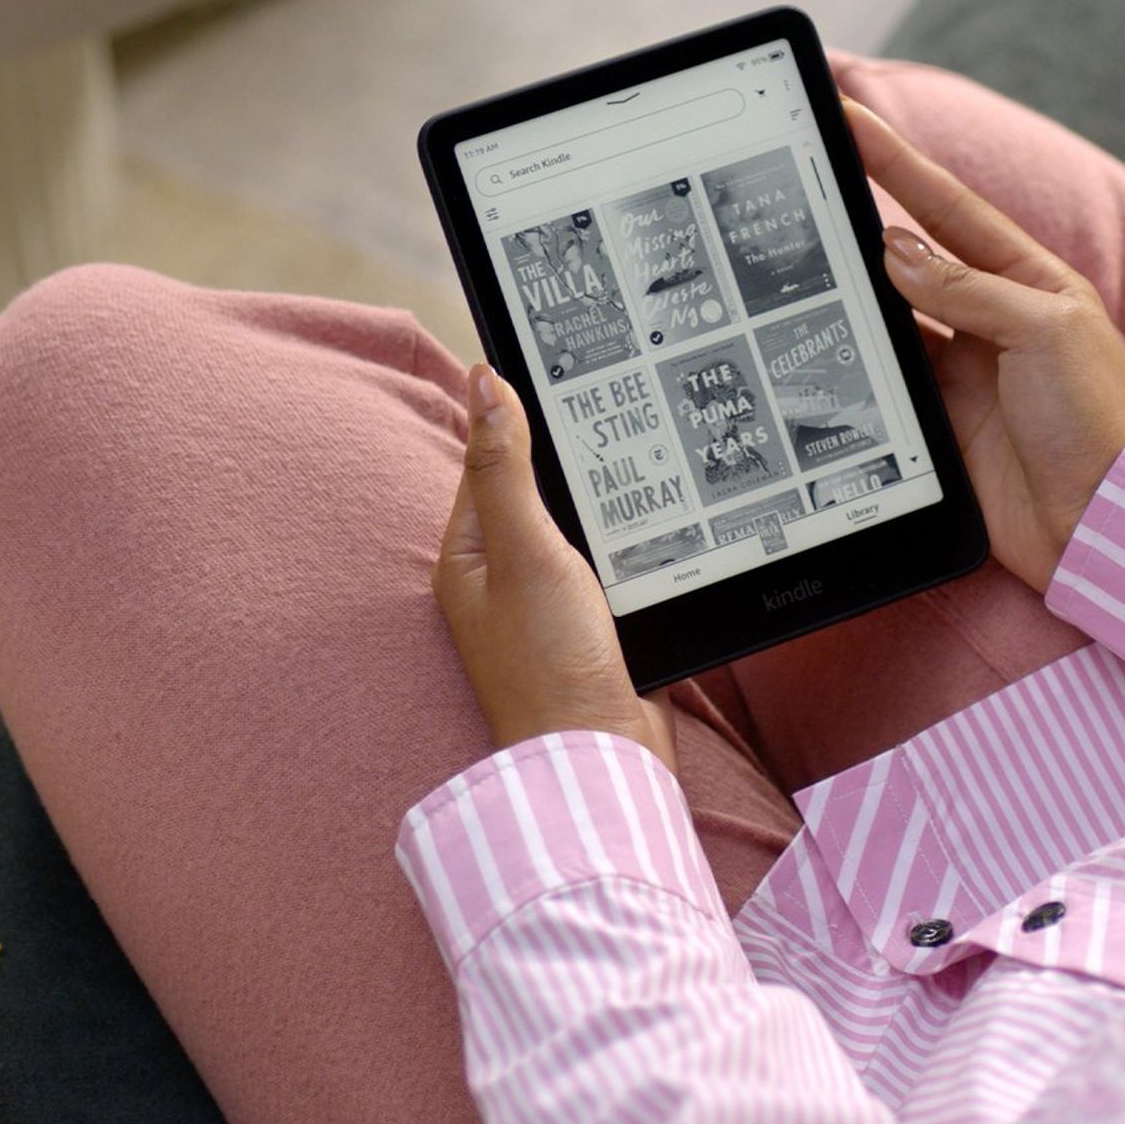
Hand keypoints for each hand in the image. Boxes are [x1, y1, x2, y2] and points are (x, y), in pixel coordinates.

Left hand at [433, 363, 675, 769]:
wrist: (601, 755)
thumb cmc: (549, 661)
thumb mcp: (525, 549)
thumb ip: (507, 467)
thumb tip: (485, 382)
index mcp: (468, 555)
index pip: (488, 461)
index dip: (518, 416)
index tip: (560, 369)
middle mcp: (501, 578)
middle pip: (535, 491)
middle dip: (568, 457)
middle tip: (614, 406)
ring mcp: (545, 605)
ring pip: (576, 527)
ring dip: (603, 502)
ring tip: (641, 458)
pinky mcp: (589, 626)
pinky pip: (606, 564)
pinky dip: (626, 543)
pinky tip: (655, 525)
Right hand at [848, 99, 1124, 591]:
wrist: (1100, 522)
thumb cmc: (1097, 418)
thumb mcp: (1044, 329)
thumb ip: (969, 287)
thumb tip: (897, 250)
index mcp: (1028, 278)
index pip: (949, 207)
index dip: (898, 162)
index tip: (850, 121)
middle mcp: (991, 316)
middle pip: (910, 257)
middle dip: (860, 221)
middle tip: (804, 188)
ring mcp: (962, 369)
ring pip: (890, 316)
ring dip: (852, 293)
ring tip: (797, 260)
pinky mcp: (938, 421)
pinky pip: (885, 379)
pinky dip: (854, 358)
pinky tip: (820, 339)